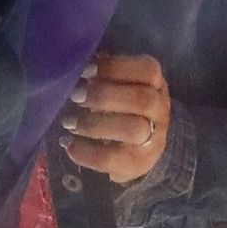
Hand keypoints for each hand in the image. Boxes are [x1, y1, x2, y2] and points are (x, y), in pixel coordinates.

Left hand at [61, 52, 170, 183]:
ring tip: (67, 121)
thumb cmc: (118, 102)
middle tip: (74, 95)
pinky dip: (86, 152)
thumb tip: (72, 64)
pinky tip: (67, 142)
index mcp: (154, 83)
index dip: (114, 67)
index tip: (84, 70)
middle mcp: (159, 110)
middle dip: (104, 96)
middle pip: (143, 100)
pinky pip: (114, 159)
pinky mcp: (138, 164)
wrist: (139, 145)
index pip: (148, 70)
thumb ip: (101, 72)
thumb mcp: (117, 82)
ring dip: (94, 124)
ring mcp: (153, 139)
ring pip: (134, 130)